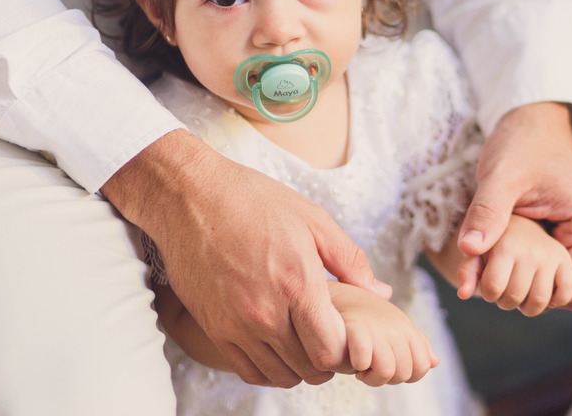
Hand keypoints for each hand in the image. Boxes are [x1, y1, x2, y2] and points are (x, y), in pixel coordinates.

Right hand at [103, 130, 390, 387]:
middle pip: (310, 369)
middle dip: (327, 359)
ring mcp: (236, 325)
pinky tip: (277, 346)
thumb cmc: (252, 200)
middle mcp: (266, 312)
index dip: (347, 349)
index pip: (332, 350)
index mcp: (297, 282)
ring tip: (304, 341)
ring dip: (299, 366)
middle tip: (328, 337)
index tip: (346, 333)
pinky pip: (249, 371)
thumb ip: (350, 260)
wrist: (189, 196)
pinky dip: (269, 368)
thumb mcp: (312, 218)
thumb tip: (381, 291)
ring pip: (281, 375)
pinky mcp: (214, 329)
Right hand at [326, 280, 436, 385]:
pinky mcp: (355, 328)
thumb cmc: (363, 312)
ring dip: (370, 376)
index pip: (423, 366)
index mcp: (407, 328)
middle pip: (404, 373)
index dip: (407, 375)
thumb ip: (416, 343)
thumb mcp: (395, 325)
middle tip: (370, 367)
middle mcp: (396, 328)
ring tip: (360, 366)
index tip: (389, 367)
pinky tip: (350, 358)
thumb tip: (435, 361)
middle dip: (386, 378)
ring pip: (387, 372)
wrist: (335, 292)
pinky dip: (356, 364)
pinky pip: (364, 360)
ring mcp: (377, 327)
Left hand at [457, 102, 571, 310]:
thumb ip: (488, 212)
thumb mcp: (502, 175)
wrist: (531, 119)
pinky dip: (513, 261)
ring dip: (513, 274)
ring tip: (482, 253)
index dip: (536, 293)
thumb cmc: (523, 142)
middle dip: (519, 285)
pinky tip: (487, 248)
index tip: (502, 274)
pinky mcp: (561, 236)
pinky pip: (539, 264)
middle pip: (557, 293)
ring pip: (545, 280)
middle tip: (482, 264)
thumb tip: (468, 250)